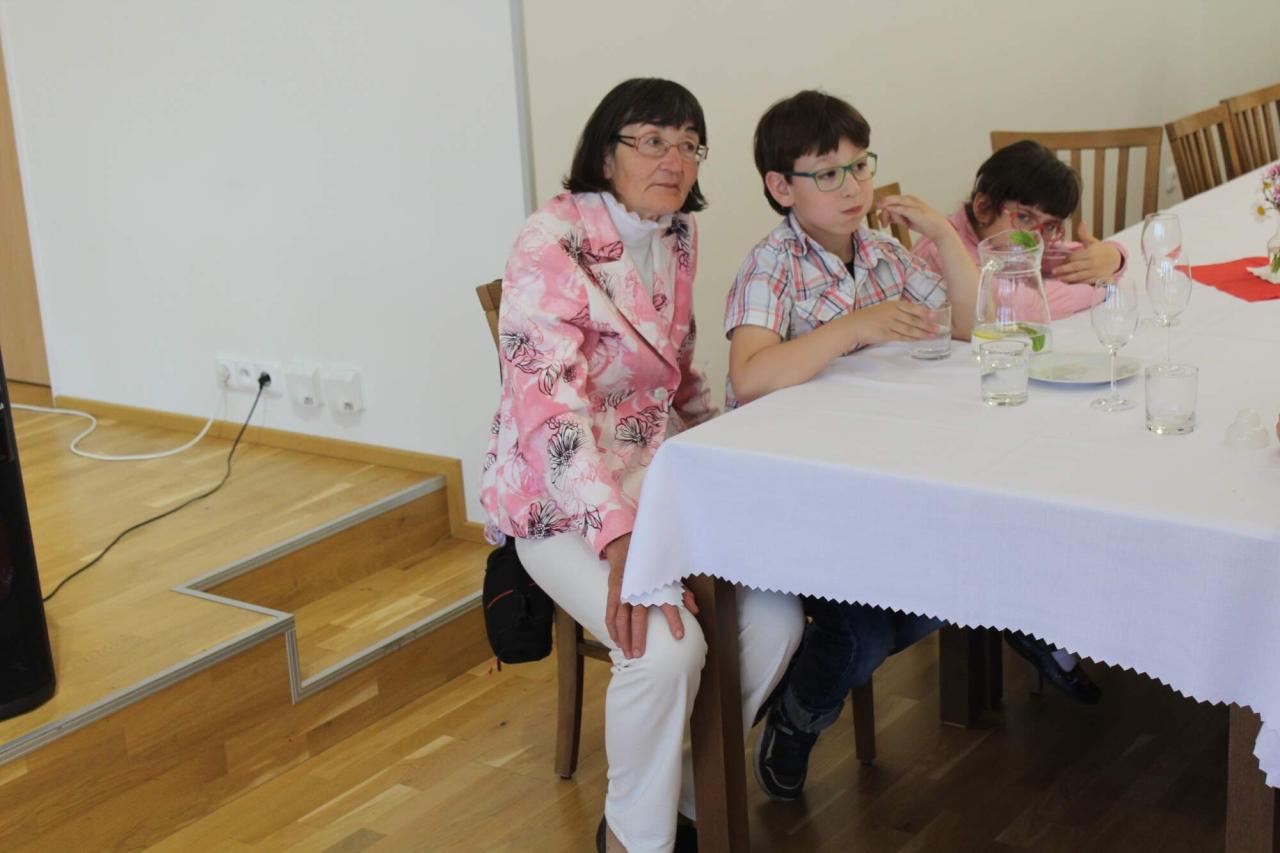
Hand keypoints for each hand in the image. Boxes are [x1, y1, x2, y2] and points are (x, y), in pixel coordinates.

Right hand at [603, 533, 696, 658]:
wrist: (629, 548)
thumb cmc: (653, 567)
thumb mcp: (671, 577)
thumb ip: (684, 594)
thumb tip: (695, 611)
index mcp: (656, 586)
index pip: (667, 604)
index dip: (674, 620)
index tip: (679, 635)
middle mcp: (639, 590)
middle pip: (638, 617)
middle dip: (639, 637)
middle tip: (640, 654)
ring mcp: (623, 592)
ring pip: (621, 618)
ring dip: (624, 637)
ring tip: (628, 653)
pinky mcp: (612, 593)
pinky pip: (610, 614)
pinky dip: (612, 629)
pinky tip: (616, 641)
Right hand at [843, 300, 938, 346]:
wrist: (855, 325)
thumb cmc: (870, 317)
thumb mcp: (884, 309)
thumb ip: (898, 310)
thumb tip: (914, 316)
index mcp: (892, 305)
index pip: (911, 307)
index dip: (923, 311)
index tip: (933, 315)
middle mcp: (892, 313)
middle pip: (912, 319)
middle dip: (926, 325)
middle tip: (938, 328)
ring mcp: (888, 324)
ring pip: (908, 329)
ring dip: (921, 333)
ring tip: (932, 336)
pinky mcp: (885, 334)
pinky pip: (901, 337)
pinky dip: (911, 338)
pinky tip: (918, 340)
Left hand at [875, 194, 952, 241]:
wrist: (937, 228)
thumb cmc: (921, 223)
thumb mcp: (903, 220)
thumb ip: (893, 217)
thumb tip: (880, 215)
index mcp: (905, 199)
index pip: (888, 201)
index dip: (883, 212)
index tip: (883, 224)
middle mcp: (907, 198)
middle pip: (888, 201)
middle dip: (883, 214)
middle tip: (883, 225)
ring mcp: (911, 203)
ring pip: (892, 204)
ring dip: (887, 215)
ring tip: (887, 225)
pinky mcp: (914, 210)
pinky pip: (900, 209)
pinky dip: (893, 211)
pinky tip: (889, 217)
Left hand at [1052, 222, 1123, 282]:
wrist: (1115, 259)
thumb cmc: (1100, 250)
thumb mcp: (1093, 241)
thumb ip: (1084, 234)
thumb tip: (1081, 223)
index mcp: (1090, 253)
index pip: (1075, 257)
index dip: (1066, 259)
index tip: (1061, 261)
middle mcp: (1092, 262)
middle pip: (1074, 267)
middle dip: (1063, 269)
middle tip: (1053, 271)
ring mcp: (1095, 272)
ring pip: (1078, 276)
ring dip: (1067, 278)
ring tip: (1058, 278)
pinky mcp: (1097, 279)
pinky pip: (1084, 281)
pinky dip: (1076, 282)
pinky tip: (1068, 282)